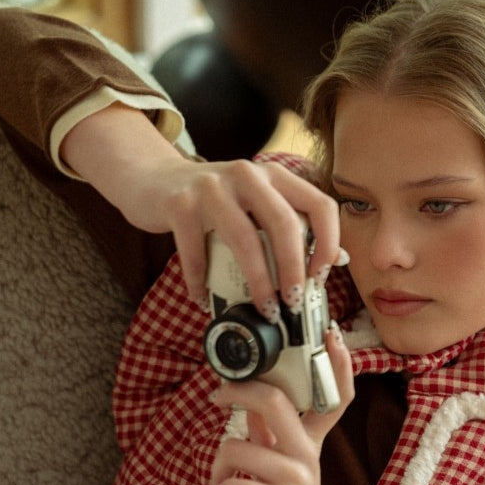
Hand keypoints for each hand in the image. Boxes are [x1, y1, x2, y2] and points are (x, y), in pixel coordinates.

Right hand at [61, 102, 341, 309]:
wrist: (153, 178)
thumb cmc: (212, 203)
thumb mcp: (254, 205)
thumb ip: (288, 225)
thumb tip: (331, 261)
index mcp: (274, 176)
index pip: (319, 203)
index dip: (328, 242)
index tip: (321, 274)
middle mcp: (247, 175)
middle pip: (285, 223)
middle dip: (294, 270)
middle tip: (294, 302)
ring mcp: (211, 187)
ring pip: (245, 240)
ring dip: (258, 282)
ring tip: (264, 310)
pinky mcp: (180, 204)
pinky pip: (196, 253)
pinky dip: (202, 284)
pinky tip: (204, 301)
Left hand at [207, 323, 353, 484]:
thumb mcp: (274, 476)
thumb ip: (267, 440)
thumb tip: (250, 405)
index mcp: (309, 447)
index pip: (335, 398)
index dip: (336, 364)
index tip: (328, 333)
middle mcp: (308, 457)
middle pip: (274, 400)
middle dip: (235, 391)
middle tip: (216, 397)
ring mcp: (299, 480)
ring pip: (237, 446)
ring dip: (216, 469)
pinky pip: (233, 483)